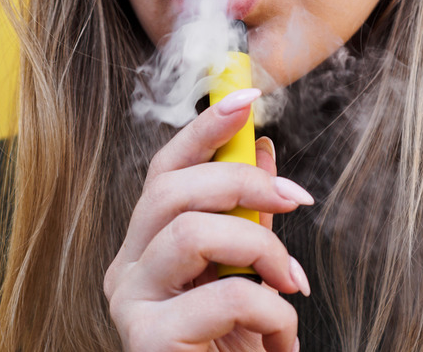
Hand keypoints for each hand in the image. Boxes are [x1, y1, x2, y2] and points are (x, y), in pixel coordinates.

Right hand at [104, 88, 313, 351]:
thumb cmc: (231, 348)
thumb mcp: (244, 274)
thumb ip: (246, 215)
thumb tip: (263, 150)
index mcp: (145, 247)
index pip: (164, 170)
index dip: (205, 129)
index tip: (248, 95)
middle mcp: (125, 269)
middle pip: (171, 190)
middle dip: (244, 184)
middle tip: (298, 202)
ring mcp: (129, 305)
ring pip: (192, 232)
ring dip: (262, 250)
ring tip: (293, 286)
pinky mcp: (147, 340)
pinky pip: (223, 294)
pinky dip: (271, 311)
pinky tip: (279, 341)